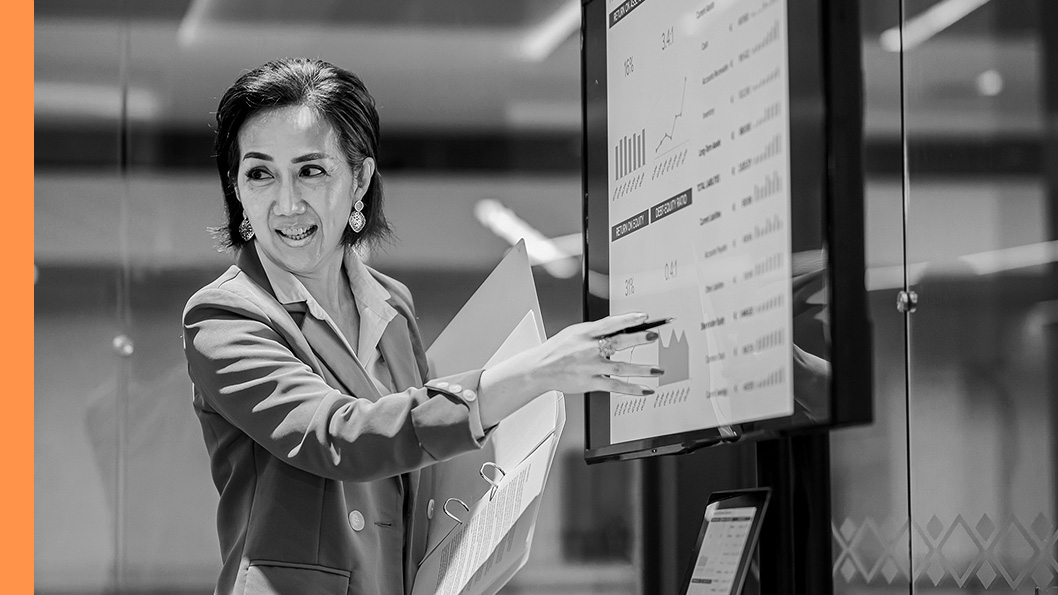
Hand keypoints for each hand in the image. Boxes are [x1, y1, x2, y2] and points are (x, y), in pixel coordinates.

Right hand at [530, 312, 663, 395]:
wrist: (540, 369)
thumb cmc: (557, 350)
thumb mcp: (574, 332)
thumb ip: (595, 331)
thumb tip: (618, 327)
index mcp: (585, 333)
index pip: (610, 323)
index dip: (627, 319)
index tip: (644, 317)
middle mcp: (589, 349)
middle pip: (617, 342)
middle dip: (638, 339)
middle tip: (654, 336)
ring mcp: (591, 367)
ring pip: (620, 367)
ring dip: (641, 369)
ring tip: (658, 369)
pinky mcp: (590, 382)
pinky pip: (614, 386)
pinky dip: (631, 389)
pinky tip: (645, 389)